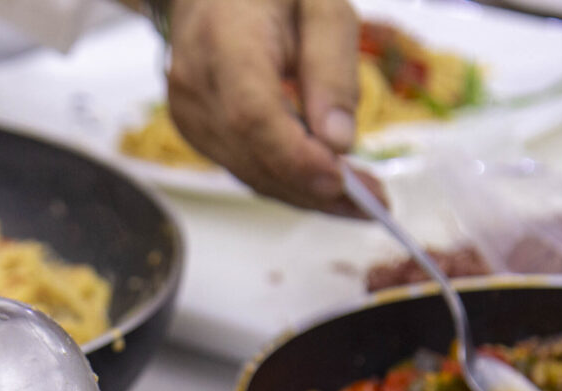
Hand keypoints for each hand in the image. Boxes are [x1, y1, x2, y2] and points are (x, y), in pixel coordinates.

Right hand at [162, 0, 383, 214]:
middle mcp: (195, 82)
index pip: (252, 114)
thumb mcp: (321, 5)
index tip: (340, 180)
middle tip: (372, 199)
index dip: (294, 155)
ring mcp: (189, 112)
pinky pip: (244, 167)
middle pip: (252, 154)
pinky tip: (323, 182)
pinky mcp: (195, 131)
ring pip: (249, 171)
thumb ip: (332, 68)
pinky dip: (286, 180)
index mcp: (225, 39)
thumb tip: (340, 142)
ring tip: (360, 197)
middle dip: (313, 185)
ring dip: (305, 192)